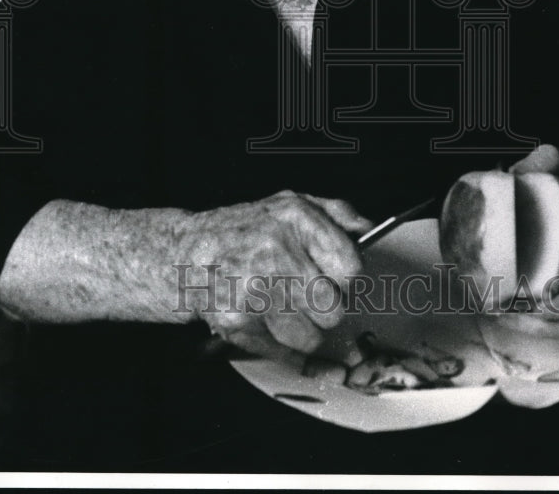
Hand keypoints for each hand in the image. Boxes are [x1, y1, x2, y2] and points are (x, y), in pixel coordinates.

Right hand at [180, 190, 371, 358]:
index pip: (350, 267)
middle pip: (333, 309)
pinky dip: (280, 345)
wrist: (188, 253)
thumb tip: (370, 233)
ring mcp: (255, 289)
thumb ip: (338, 214)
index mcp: (295, 218)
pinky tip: (266, 320)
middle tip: (304, 293)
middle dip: (323, 307)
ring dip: (302, 330)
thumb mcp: (292, 204)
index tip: (331, 274)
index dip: (343, 277)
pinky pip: (283, 354)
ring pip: (310, 338)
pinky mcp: (237, 321)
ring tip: (281, 306)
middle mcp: (275, 251)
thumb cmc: (246, 230)